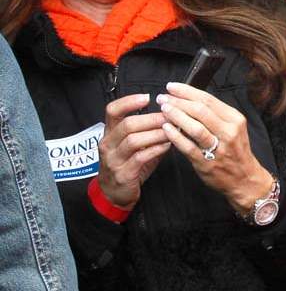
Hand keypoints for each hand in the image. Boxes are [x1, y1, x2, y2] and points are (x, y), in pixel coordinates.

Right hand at [98, 93, 170, 207]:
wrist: (114, 193)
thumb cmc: (127, 164)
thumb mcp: (135, 146)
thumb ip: (148, 131)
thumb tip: (171, 116)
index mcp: (110, 133)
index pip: (112, 110)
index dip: (129, 101)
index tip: (147, 97)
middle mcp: (108, 144)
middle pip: (127, 124)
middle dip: (151, 118)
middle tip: (170, 115)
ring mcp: (113, 159)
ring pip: (133, 140)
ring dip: (156, 133)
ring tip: (172, 130)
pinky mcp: (122, 174)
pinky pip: (139, 158)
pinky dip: (155, 150)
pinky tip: (167, 145)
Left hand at [157, 82, 271, 214]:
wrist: (245, 179)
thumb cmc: (235, 151)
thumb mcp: (233, 128)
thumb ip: (216, 115)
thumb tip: (189, 100)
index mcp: (235, 119)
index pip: (208, 99)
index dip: (187, 92)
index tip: (172, 87)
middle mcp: (229, 131)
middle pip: (201, 110)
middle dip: (179, 101)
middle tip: (163, 97)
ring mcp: (218, 148)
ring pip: (195, 127)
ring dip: (176, 115)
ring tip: (163, 109)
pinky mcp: (207, 162)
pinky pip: (188, 147)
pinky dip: (176, 136)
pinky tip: (166, 128)